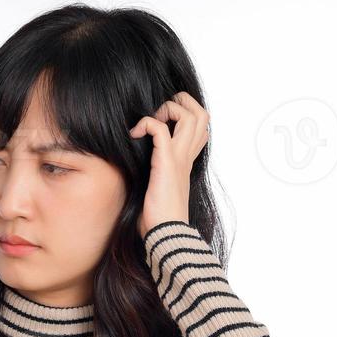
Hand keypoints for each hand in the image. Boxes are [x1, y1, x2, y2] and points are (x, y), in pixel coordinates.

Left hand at [129, 90, 209, 237]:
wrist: (165, 234)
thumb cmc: (158, 219)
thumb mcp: (159, 189)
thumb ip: (156, 173)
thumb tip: (136, 166)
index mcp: (187, 161)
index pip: (201, 128)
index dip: (186, 115)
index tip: (161, 123)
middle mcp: (187, 156)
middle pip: (202, 114)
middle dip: (181, 103)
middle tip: (159, 114)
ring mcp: (179, 157)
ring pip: (190, 114)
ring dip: (167, 109)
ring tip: (148, 123)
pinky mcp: (166, 162)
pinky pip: (159, 128)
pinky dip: (146, 123)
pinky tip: (134, 134)